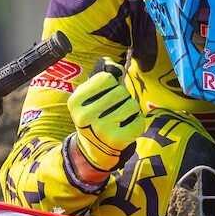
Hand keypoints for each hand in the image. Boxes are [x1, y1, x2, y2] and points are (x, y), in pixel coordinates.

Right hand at [68, 60, 147, 175]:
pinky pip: (139, 120)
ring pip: (132, 105)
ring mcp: (101, 128)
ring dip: (130, 110)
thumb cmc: (95, 116)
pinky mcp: (117, 139)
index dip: (111, 85)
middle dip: (122, 98)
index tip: (105, 97)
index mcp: (76, 101)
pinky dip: (137, 123)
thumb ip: (101, 78)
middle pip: (121, 91)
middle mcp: (85, 115)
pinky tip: (126, 129)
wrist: (93, 150)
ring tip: (120, 119)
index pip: (106, 78)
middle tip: (114, 110)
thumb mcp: (89, 98)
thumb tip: (116, 65)